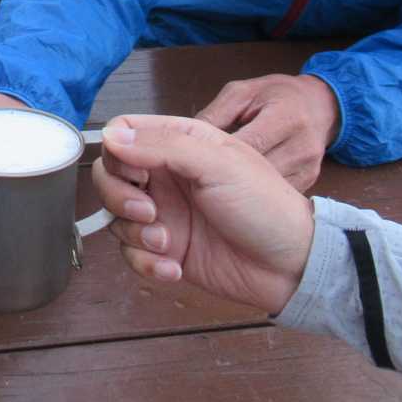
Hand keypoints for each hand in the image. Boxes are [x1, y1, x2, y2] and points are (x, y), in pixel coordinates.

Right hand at [94, 114, 314, 314]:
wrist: (291, 266)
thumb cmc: (265, 205)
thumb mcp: (218, 164)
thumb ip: (163, 146)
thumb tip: (111, 136)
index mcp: (180, 144)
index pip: (124, 132)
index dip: (117, 151)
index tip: (134, 172)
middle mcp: (166, 177)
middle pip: (110, 176)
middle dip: (118, 196)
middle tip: (148, 211)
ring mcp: (164, 214)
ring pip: (116, 217)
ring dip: (134, 233)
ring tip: (167, 244)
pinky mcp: (165, 250)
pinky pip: (131, 254)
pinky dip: (144, 263)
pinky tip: (172, 268)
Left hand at [195, 74, 339, 190]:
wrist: (320, 105)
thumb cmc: (275, 95)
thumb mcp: (242, 93)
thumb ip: (215, 113)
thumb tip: (183, 137)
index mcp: (286, 116)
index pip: (248, 144)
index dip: (218, 156)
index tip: (191, 163)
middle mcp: (302, 145)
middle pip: (256, 171)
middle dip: (225, 175)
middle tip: (195, 179)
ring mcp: (308, 168)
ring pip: (264, 188)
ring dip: (238, 189)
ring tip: (212, 187)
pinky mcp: (309, 182)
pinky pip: (274, 194)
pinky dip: (254, 194)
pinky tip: (236, 190)